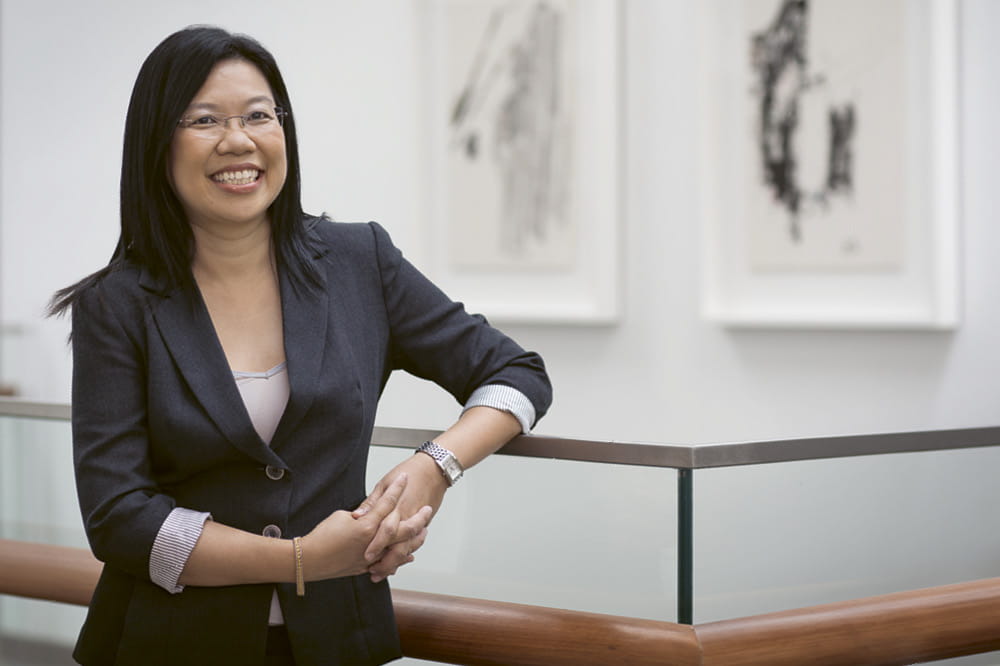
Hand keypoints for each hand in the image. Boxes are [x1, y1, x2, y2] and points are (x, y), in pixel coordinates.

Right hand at [301, 473, 430, 581]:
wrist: (308, 560)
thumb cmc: (321, 536)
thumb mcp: (340, 517)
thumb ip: (361, 514)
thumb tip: (371, 514)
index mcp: (367, 525)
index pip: (387, 502)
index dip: (397, 488)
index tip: (405, 477)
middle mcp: (374, 541)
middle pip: (404, 528)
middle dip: (419, 518)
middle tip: (428, 509)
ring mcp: (372, 556)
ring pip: (401, 548)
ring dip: (414, 540)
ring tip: (424, 532)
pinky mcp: (367, 567)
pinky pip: (389, 563)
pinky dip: (400, 557)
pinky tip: (409, 554)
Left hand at [354, 453, 448, 580]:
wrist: (434, 470)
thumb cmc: (410, 473)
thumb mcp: (385, 483)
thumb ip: (371, 502)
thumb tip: (356, 516)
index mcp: (397, 506)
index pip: (386, 530)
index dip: (376, 544)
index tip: (365, 556)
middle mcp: (407, 517)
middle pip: (398, 544)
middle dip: (386, 561)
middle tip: (372, 572)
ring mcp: (416, 522)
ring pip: (406, 548)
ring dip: (395, 562)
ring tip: (381, 572)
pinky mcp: (423, 524)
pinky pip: (413, 543)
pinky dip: (405, 555)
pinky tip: (396, 563)